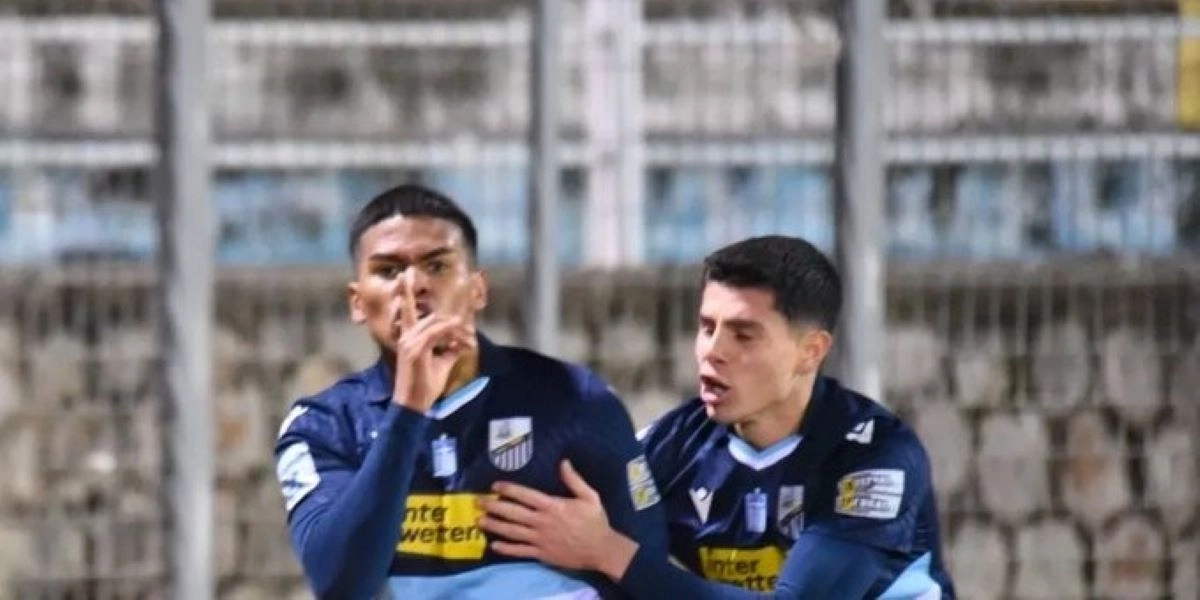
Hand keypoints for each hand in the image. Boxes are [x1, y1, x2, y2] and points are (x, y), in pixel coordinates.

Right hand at [392, 271, 475, 412]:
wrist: (412, 405)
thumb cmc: (424, 386)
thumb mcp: (441, 364)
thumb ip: (450, 350)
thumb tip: (462, 343)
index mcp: (408, 336)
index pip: (405, 306)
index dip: (404, 289)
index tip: (406, 273)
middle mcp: (407, 335)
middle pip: (433, 317)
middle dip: (455, 325)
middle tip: (469, 338)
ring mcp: (410, 341)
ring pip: (438, 323)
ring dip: (457, 331)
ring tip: (468, 343)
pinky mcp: (416, 349)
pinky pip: (437, 333)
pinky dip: (452, 335)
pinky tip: (463, 343)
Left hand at [478, 460, 638, 579]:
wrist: (602, 550)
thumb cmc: (595, 522)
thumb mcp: (590, 497)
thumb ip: (574, 480)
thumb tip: (563, 461)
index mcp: (553, 506)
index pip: (526, 496)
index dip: (509, 490)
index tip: (495, 486)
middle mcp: (542, 522)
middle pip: (513, 513)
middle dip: (494, 507)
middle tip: (478, 502)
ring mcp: (540, 539)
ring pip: (512, 532)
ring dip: (495, 526)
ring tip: (480, 521)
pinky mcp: (541, 554)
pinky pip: (520, 551)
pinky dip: (506, 549)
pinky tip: (494, 545)